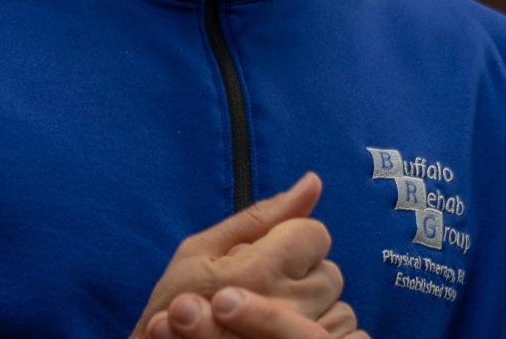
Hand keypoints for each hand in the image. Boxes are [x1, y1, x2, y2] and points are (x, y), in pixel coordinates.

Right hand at [133, 173, 359, 338]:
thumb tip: (314, 181)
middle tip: (260, 292)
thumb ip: (261, 217)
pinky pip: (335, 336)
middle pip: (330, 272)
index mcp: (257, 272)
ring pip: (335, 308)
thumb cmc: (170, 310)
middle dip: (300, 277)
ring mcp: (291, 337)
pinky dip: (315, 334)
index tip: (266, 260)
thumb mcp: (198, 252)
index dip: (292, 241)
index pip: (316, 235)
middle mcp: (283, 308)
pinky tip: (282, 334)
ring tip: (266, 317)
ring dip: (307, 309)